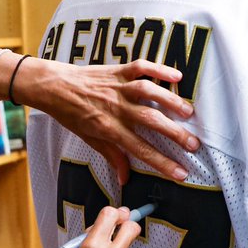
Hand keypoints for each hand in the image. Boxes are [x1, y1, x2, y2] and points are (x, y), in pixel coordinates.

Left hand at [38, 58, 199, 182]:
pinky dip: (159, 70)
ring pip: (149, 92)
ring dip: (171, 102)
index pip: (140, 149)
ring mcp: (117, 87)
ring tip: (189, 113)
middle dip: (175, 134)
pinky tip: (177, 76)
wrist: (53, 86)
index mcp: (108, 128)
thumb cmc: (71, 114)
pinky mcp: (118, 70)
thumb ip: (112, 156)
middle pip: (150, 121)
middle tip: (194, 145)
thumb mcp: (89, 139)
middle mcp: (115, 107)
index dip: (162, 163)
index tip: (181, 173)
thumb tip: (126, 179)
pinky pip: (141, 67)